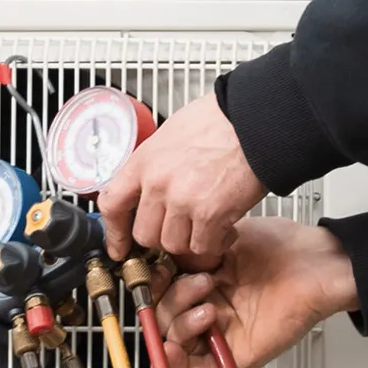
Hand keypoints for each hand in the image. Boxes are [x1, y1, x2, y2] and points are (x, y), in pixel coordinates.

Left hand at [98, 92, 266, 261]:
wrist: (255, 120)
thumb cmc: (221, 121)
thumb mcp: (171, 134)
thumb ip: (155, 164)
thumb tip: (148, 188)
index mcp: (144, 161)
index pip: (112, 204)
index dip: (115, 232)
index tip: (119, 246)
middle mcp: (158, 183)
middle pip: (145, 234)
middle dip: (164, 236)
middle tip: (182, 229)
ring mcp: (182, 200)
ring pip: (174, 245)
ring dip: (192, 240)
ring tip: (208, 225)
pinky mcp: (210, 214)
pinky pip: (203, 247)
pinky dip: (216, 243)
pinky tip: (226, 228)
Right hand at [150, 218, 358, 367]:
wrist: (314, 267)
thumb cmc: (282, 248)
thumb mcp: (224, 240)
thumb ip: (190, 252)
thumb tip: (162, 260)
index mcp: (202, 279)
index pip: (160, 289)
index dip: (154, 282)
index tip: (157, 269)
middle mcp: (207, 305)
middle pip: (162, 316)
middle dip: (173, 299)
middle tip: (201, 282)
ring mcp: (218, 331)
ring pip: (173, 341)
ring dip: (180, 323)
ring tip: (210, 306)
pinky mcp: (232, 354)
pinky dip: (177, 362)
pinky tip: (173, 347)